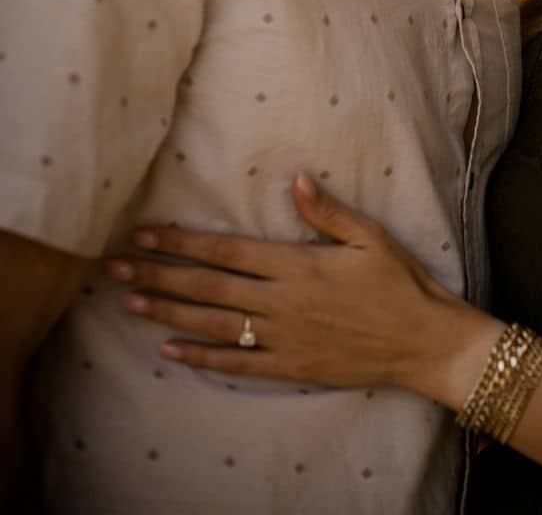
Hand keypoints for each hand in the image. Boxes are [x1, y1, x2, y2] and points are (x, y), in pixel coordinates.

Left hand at [108, 173, 475, 394]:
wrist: (423, 341)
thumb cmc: (399, 282)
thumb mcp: (369, 236)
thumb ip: (327, 211)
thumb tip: (295, 178)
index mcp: (298, 265)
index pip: (227, 252)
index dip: (183, 243)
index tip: (146, 234)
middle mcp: (283, 303)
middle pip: (209, 289)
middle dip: (159, 277)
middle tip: (116, 270)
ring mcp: (284, 339)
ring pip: (215, 327)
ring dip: (169, 315)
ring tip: (131, 305)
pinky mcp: (291, 367)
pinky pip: (238, 366)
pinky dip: (202, 360)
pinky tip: (171, 353)